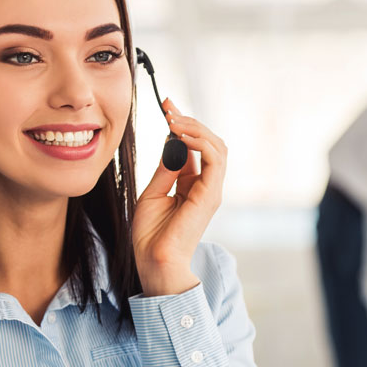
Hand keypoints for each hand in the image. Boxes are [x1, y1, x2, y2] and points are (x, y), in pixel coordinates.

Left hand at [131, 98, 225, 295]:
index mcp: (192, 185)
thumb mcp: (152, 193)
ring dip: (195, 127)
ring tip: (174, 119)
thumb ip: (165, 168)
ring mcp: (211, 189)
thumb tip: (169, 141)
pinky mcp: (211, 194)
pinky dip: (199, 141)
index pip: (194, 147)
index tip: (166, 105)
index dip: (182, 124)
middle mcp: (206, 185)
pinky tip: (180, 134)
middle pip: (209, 142)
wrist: (154, 261)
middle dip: (189, 120)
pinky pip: (213, 158)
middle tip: (168, 107)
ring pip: (216, 146)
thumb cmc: (150, 235)